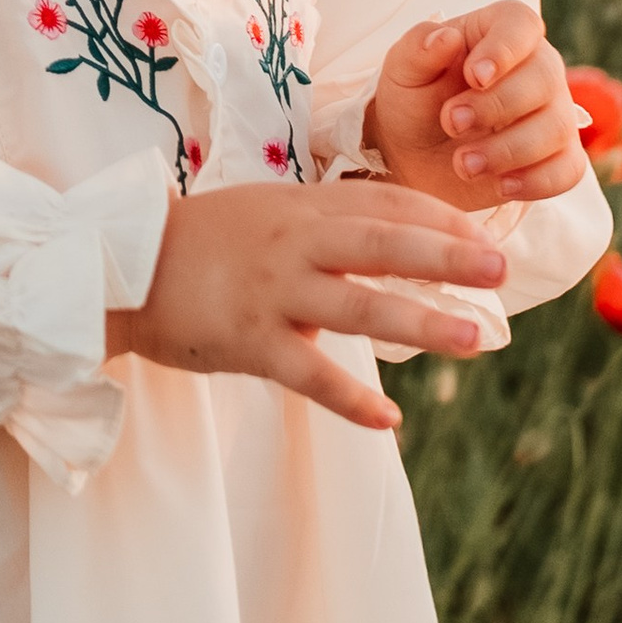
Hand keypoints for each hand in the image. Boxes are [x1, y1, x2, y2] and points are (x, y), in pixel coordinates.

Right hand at [105, 176, 506, 432]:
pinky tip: (390, 419)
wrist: (121, 268)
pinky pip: (309, 373)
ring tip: (472, 339)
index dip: (438, 217)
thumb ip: (326, 222)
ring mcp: (272, 291)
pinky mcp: (248, 341)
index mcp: (301, 207)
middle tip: (500, 268)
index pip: (384, 203)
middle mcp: (294, 242)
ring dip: (419, 322)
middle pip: (382, 243)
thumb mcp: (267, 211)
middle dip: (446, 254)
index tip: (485, 231)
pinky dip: (351, 398)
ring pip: (357, 306)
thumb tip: (396, 234)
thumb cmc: (203, 240)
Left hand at [365, 1, 584, 206]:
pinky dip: (537, 181)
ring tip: (463, 163)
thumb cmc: (413, 100)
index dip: (504, 48)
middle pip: (545, 76)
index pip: (520, 24)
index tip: (475, 76)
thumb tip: (446, 37)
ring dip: (510, 150)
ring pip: (557, 127)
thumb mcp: (403, 70)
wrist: (412, 156)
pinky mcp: (556, 157)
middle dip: (498, 105)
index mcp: (497, 32)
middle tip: (451, 122)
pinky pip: (568, 168)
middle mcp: (535, 67)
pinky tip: (500, 185)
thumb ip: (419, 49)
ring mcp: (551, 113)